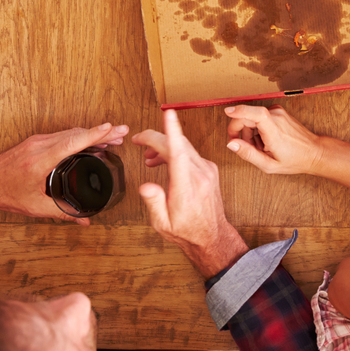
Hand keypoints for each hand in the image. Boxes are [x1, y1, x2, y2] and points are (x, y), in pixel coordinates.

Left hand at [0, 123, 128, 223]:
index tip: (111, 128)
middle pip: (76, 134)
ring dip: (92, 133)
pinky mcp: (36, 141)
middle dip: (101, 132)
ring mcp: (37, 141)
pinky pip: (62, 134)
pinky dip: (80, 136)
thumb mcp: (36, 207)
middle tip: (123, 132)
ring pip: (70, 132)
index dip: (94, 135)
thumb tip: (84, 220)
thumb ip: (63, 213)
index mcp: (39, 160)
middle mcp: (39, 145)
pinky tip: (90, 141)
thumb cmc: (4, 193)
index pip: (72, 142)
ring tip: (113, 137)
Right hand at [132, 110, 248, 277]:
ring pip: (183, 146)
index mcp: (187, 187)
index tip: (168, 115)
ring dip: (164, 146)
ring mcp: (207, 170)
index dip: (172, 131)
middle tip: (138, 140)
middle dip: (155, 138)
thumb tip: (145, 186)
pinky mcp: (209, 169)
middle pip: (177, 144)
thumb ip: (154, 203)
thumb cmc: (186, 231)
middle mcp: (200, 175)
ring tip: (147, 157)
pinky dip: (174, 151)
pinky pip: (189, 152)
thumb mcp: (163, 223)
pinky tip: (162, 161)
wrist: (211, 236)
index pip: (179, 152)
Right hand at [224, 105, 322, 173]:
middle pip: (248, 115)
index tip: (227, 112)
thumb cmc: (294, 160)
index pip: (255, 113)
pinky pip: (260, 117)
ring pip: (252, 117)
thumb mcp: (268, 165)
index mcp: (274, 131)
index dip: (239, 111)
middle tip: (242, 146)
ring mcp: (278, 112)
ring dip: (249, 131)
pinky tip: (264, 140)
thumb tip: (231, 144)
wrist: (314, 152)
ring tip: (259, 147)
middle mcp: (277, 117)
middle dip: (239, 130)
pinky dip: (257, 128)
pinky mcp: (279, 112)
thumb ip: (248, 154)